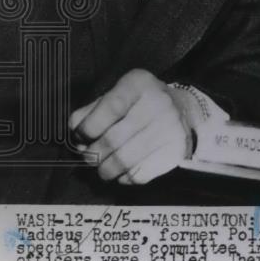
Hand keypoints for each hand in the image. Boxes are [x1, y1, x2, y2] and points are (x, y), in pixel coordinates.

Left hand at [69, 68, 192, 184]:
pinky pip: (139, 174)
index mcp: (140, 84)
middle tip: (90, 156)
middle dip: (93, 154)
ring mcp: (170, 128)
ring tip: (104, 166)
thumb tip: (75, 133)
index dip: (88, 128)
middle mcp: (159, 103)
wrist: (184, 111)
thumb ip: (91, 111)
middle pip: (113, 140)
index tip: (81, 137)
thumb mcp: (116, 96)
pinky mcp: (175, 151)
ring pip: (124, 161)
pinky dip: (125, 177)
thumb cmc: (140, 105)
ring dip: (106, 170)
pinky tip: (125, 169)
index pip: (110, 108)